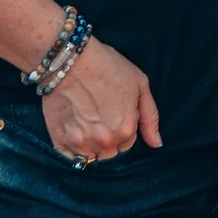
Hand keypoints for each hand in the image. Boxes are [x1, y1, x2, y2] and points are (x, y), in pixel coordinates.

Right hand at [41, 38, 160, 163]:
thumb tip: (157, 145)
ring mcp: (81, 144)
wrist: (69, 59)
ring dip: (91, 144)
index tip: (113, 111)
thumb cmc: (107, 67)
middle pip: (110, 152)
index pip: (128, 143)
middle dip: (108, 138)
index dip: (122, 127)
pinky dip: (73, 148)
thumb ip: (150, 118)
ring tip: (86, 120)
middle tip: (99, 114)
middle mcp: (105, 142)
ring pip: (92, 156)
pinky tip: (73, 127)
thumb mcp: (140, 84)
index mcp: (126, 130)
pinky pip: (72, 158)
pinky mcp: (61, 142)